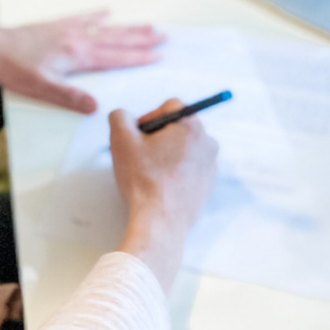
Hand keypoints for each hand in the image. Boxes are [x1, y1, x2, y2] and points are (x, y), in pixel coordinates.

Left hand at [0, 11, 163, 113]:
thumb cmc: (13, 69)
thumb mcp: (41, 89)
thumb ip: (69, 98)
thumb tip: (96, 107)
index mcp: (75, 56)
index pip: (114, 57)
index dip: (137, 57)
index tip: (158, 55)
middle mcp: (75, 39)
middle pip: (115, 40)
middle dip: (141, 39)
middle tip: (164, 36)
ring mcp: (66, 30)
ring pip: (104, 29)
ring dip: (126, 28)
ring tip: (147, 25)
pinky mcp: (55, 26)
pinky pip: (81, 18)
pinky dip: (95, 15)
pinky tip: (106, 11)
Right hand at [109, 100, 217, 292]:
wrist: (161, 221)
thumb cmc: (143, 179)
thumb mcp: (121, 139)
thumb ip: (119, 116)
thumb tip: (124, 116)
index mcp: (191, 126)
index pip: (168, 107)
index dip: (148, 118)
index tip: (137, 137)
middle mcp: (207, 142)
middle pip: (177, 127)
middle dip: (157, 136)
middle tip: (140, 154)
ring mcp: (210, 165)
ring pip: (183, 148)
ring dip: (165, 154)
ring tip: (149, 171)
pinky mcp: (207, 185)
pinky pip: (188, 167)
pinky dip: (174, 171)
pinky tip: (158, 184)